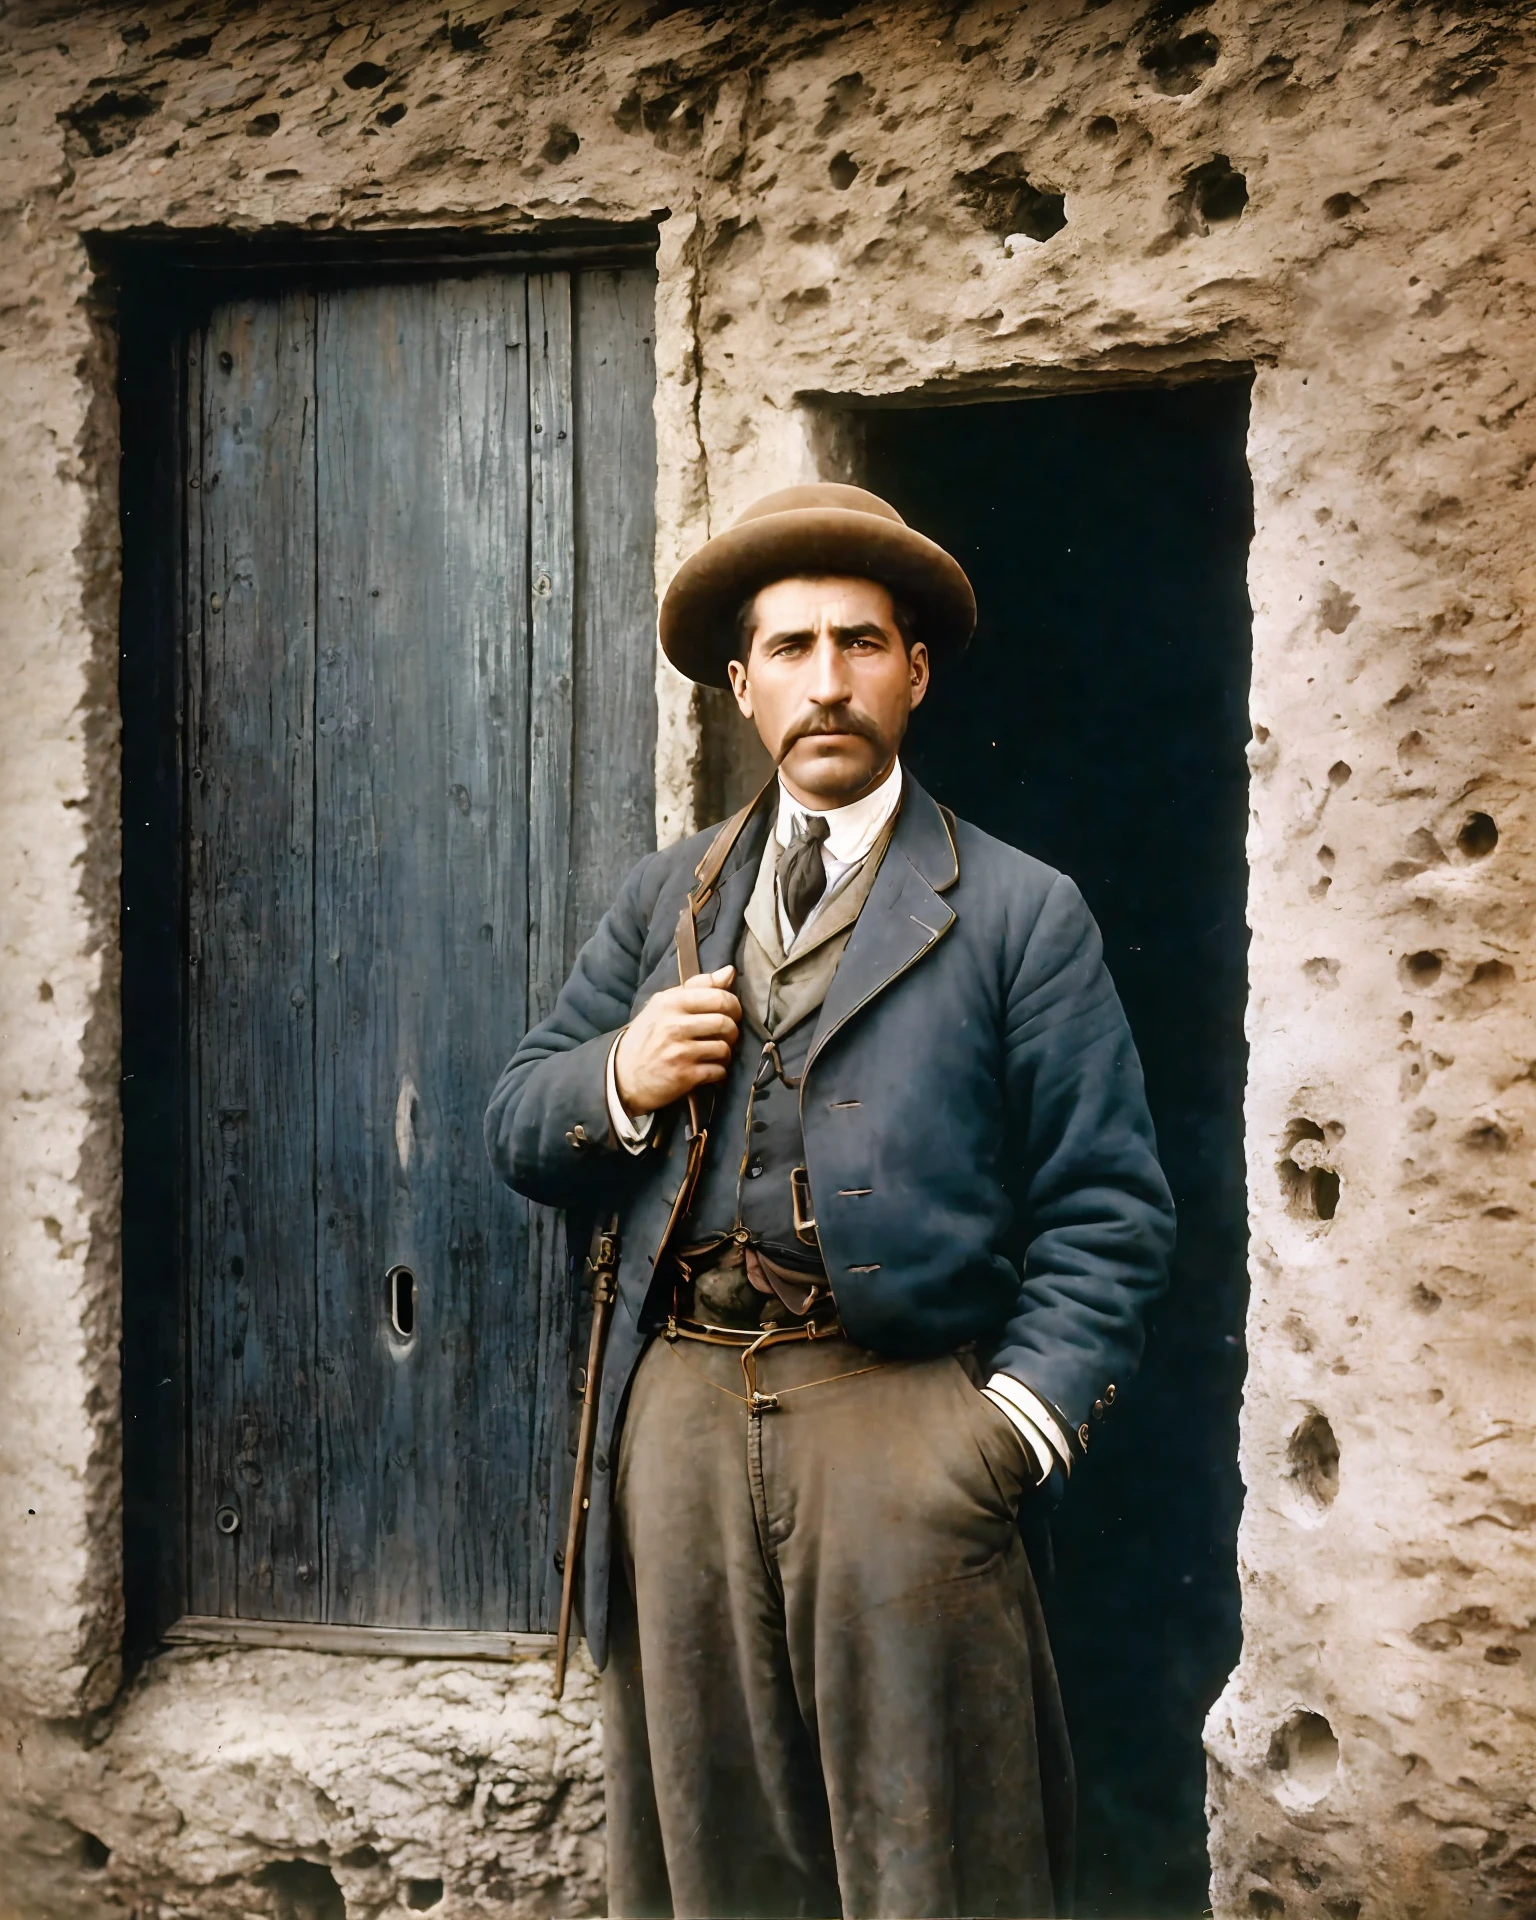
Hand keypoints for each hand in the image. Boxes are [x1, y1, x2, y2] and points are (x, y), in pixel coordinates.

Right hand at [613, 967, 740, 1116]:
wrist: (623, 1074)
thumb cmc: (649, 1035)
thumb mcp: (664, 1004)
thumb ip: (698, 986)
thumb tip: (730, 971)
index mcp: (671, 1003)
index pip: (719, 997)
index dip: (733, 1006)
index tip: (731, 1014)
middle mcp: (674, 1025)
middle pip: (725, 1023)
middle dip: (732, 1031)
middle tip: (726, 1036)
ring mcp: (679, 1052)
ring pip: (724, 1048)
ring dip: (726, 1054)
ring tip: (716, 1054)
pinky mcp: (684, 1076)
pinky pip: (718, 1071)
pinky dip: (719, 1073)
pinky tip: (710, 1070)